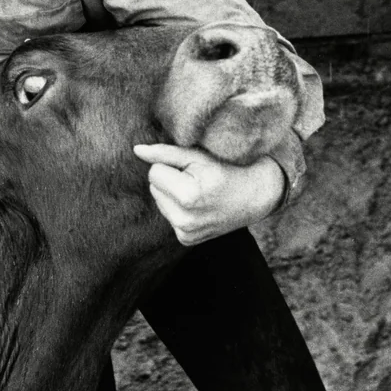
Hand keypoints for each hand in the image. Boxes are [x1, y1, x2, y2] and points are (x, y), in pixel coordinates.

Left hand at [133, 143, 284, 245]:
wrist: (253, 197)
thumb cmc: (225, 170)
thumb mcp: (197, 156)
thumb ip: (165, 152)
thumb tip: (136, 150)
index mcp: (187, 195)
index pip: (154, 172)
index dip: (171, 165)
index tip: (192, 169)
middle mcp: (185, 219)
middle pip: (153, 188)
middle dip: (169, 180)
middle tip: (196, 180)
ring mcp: (185, 233)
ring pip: (159, 202)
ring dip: (172, 195)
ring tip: (197, 193)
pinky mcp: (186, 239)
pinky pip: (168, 216)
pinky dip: (178, 209)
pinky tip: (198, 207)